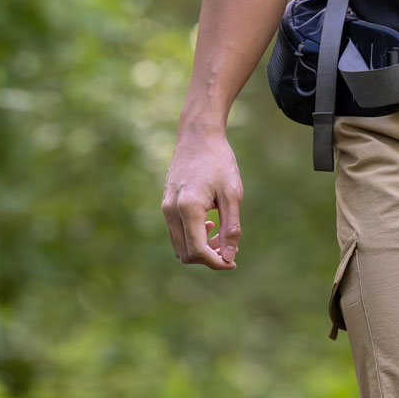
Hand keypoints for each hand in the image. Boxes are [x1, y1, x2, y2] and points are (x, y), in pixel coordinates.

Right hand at [162, 127, 242, 269]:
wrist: (198, 135)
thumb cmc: (219, 161)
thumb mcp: (232, 194)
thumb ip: (231, 228)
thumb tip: (229, 257)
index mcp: (188, 208)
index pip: (197, 250)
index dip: (216, 262)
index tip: (233, 262)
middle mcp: (171, 210)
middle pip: (186, 253)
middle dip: (208, 258)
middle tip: (230, 249)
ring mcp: (165, 207)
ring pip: (179, 245)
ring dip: (199, 249)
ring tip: (220, 236)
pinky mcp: (165, 203)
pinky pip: (175, 232)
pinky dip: (191, 237)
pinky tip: (209, 225)